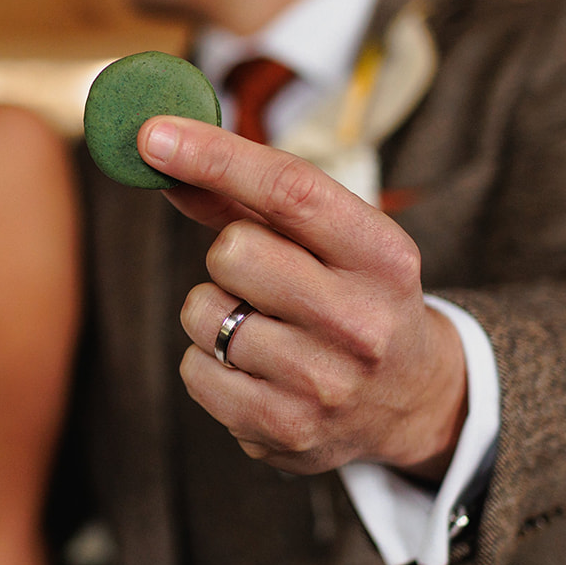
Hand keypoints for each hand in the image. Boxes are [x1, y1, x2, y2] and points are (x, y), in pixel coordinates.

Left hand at [138, 116, 466, 478]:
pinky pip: (195, 370)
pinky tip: (254, 367)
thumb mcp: (329, 241)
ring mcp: (324, 384)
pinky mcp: (285, 431)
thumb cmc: (351, 296)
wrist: (411, 403)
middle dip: (228, 254)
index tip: (154, 133)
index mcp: (383, 257)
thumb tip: (161, 151)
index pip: (292, 191)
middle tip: (259, 275)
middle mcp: (362, 322)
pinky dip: (209, 362)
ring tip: (263, 325)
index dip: (214, 156)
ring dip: (215, 310)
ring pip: (204, 312)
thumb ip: (245, 197)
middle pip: (233, 251)